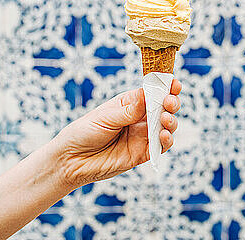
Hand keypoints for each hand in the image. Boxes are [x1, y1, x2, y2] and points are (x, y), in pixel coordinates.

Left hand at [52, 79, 181, 188]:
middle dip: (171, 103)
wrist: (71, 160)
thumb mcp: (106, 117)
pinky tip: (164, 135)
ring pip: (167, 126)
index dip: (165, 87)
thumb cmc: (84, 132)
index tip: (173, 83)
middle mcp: (140, 118)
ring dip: (171, 121)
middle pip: (164, 108)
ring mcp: (143, 135)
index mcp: (131, 103)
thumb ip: (129, 110)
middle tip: (169, 102)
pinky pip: (161, 146)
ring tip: (166, 119)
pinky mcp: (143, 153)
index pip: (153, 92)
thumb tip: (148, 93)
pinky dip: (167, 140)